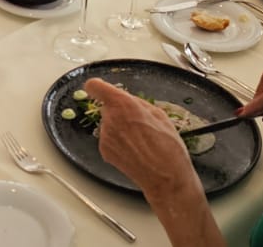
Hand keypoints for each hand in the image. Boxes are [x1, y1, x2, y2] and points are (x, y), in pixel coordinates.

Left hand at [82, 79, 201, 197]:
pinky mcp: (104, 151)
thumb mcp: (159, 114)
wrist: (166, 177)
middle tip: (139, 123)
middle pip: (107, 107)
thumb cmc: (167, 147)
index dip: (97, 86)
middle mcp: (110, 119)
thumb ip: (138, 104)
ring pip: (109, 124)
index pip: (95, 86)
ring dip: (120, 128)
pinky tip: (135, 150)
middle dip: (120, 112)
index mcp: (123, 105)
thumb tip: (129, 102)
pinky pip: (109, 139)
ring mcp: (105, 136)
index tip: (99, 87)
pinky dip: (118, 142)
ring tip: (141, 140)